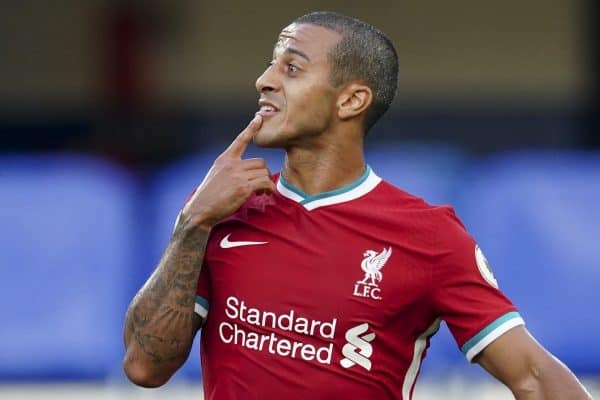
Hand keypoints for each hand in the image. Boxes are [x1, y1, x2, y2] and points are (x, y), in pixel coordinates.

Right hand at [179, 114, 274, 230]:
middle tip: (261, 185)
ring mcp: (237, 175)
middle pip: (260, 162)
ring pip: (263, 172)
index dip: (251, 128)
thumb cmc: (209, 197)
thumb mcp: (216, 175)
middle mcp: (231, 164)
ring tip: (261, 192)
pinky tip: (265, 194)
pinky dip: (268, 189)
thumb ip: (230, 169)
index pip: (240, 140)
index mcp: (224, 159)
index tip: (258, 118)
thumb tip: (246, 173)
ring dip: (266, 183)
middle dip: (262, 173)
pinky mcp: (243, 187)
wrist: (200, 211)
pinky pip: (265, 183)